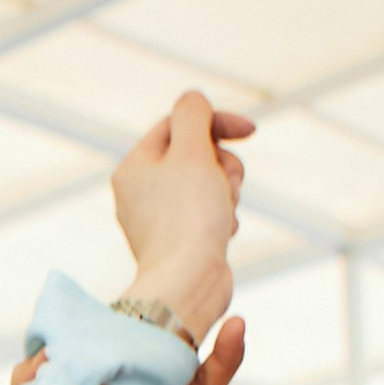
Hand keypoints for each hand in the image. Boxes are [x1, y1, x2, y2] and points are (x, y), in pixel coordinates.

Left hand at [111, 89, 251, 343]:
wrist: (188, 284)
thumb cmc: (188, 217)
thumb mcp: (191, 151)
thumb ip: (193, 115)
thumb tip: (192, 100)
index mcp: (133, 167)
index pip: (178, 123)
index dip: (216, 121)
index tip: (250, 130)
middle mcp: (140, 192)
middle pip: (197, 153)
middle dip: (223, 164)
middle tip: (226, 183)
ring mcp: (159, 218)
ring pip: (210, 183)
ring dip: (227, 191)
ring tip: (222, 213)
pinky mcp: (180, 240)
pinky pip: (211, 213)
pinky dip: (223, 218)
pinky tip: (220, 235)